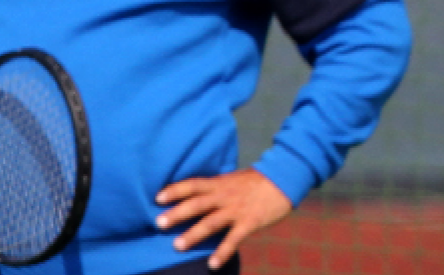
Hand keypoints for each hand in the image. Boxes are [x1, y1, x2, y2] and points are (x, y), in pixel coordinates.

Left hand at [155, 169, 292, 269]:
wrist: (285, 178)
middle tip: (159, 223)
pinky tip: (212, 265)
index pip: (193, 184)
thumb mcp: (233, 179)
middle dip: (177, 214)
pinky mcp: (250, 222)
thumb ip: (216, 188)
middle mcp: (225, 196)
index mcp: (220, 183)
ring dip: (193, 235)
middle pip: (197, 204)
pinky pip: (234, 239)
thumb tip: (197, 196)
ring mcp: (237, 209)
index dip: (175, 190)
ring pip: (211, 222)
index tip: (158, 198)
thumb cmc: (258, 180)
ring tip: (177, 246)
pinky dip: (223, 252)